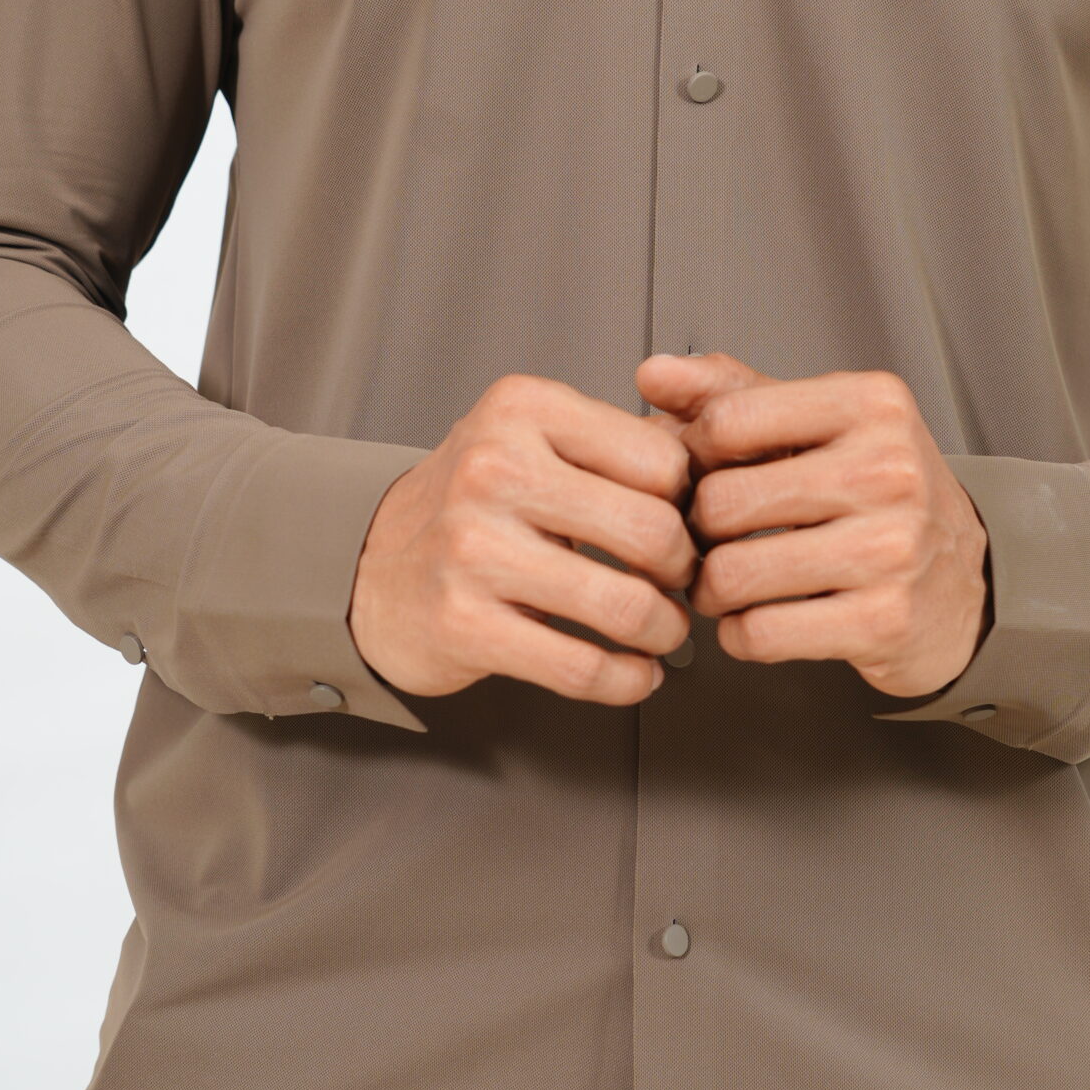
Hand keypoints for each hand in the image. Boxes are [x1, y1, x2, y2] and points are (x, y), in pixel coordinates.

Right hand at [350, 374, 697, 704]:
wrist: (368, 567)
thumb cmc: (472, 504)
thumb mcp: (534, 438)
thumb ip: (619, 445)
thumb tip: (720, 471)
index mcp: (522, 409)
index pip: (661, 462)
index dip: (690, 505)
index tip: (687, 527)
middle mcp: (493, 468)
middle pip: (652, 533)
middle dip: (687, 572)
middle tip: (682, 585)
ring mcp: (473, 549)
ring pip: (625, 607)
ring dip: (666, 632)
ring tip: (664, 631)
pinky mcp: (463, 625)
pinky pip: (582, 667)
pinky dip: (629, 681)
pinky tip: (637, 674)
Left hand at [635, 353, 990, 699]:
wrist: (968, 583)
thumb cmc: (880, 497)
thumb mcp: (818, 424)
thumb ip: (732, 393)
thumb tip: (653, 375)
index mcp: (871, 405)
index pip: (727, 422)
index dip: (693, 456)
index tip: (706, 474)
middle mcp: (889, 469)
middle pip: (721, 503)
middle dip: (697, 532)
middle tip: (710, 541)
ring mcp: (891, 548)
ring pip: (732, 575)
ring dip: (710, 590)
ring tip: (726, 584)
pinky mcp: (884, 620)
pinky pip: (760, 633)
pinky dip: (739, 635)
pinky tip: (756, 620)